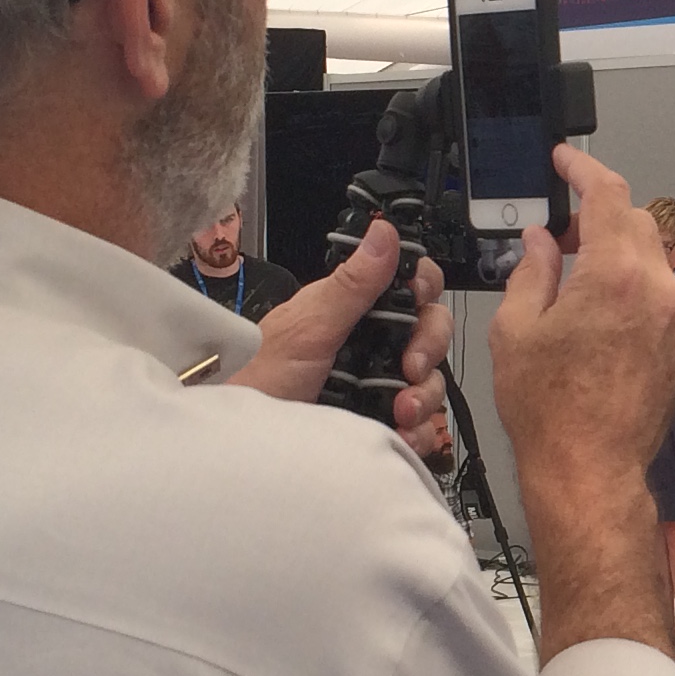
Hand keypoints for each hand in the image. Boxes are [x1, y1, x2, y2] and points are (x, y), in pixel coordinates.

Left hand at [229, 223, 455, 463]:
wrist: (244, 441)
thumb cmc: (259, 379)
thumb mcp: (308, 326)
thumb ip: (351, 284)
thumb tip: (384, 234)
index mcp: (353, 310)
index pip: (408, 286)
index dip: (424, 292)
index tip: (419, 305)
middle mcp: (370, 343)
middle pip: (429, 332)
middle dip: (429, 350)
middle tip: (409, 369)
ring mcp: (376, 384)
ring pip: (430, 380)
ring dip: (425, 397)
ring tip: (401, 413)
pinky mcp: (378, 421)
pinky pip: (419, 424)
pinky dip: (419, 433)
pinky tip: (403, 436)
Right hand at [488, 147, 674, 658]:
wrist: (590, 469)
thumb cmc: (551, 412)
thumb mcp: (516, 330)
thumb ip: (534, 271)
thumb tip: (543, 243)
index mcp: (615, 277)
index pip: (609, 194)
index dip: (584, 169)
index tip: (567, 163)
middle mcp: (657, 293)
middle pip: (638, 223)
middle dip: (600, 216)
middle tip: (564, 232)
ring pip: (654, 262)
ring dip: (619, 256)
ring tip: (579, 280)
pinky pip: (663, 300)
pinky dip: (635, 292)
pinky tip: (601, 317)